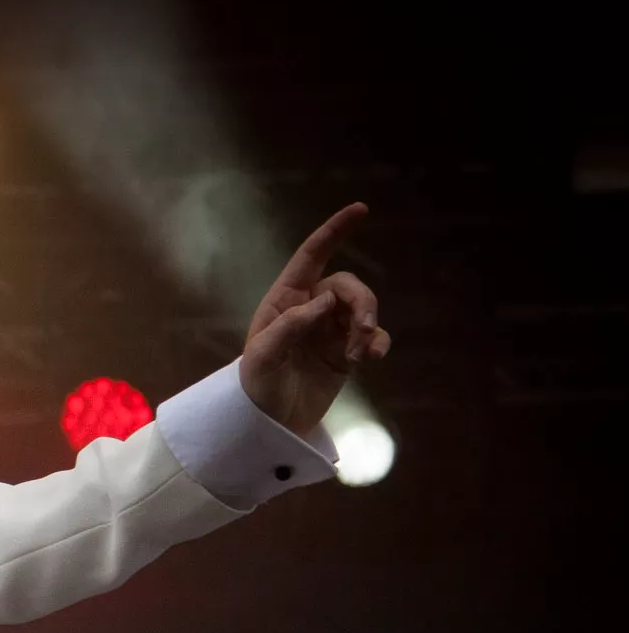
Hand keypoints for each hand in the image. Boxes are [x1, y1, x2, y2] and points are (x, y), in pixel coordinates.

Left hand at [240, 202, 392, 434]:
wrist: (269, 423)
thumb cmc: (256, 387)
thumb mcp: (263, 356)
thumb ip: (292, 325)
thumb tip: (325, 300)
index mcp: (284, 300)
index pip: (311, 256)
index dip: (334, 231)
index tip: (360, 209)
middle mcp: (309, 308)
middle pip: (348, 285)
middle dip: (362, 302)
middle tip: (363, 331)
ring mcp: (329, 329)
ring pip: (363, 309)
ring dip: (369, 326)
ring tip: (360, 354)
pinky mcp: (345, 351)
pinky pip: (372, 336)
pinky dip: (378, 343)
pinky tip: (372, 359)